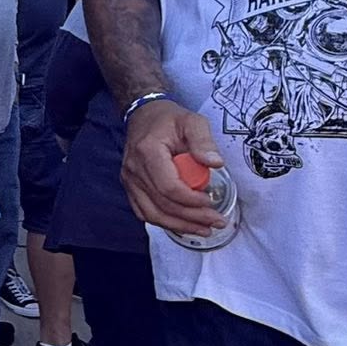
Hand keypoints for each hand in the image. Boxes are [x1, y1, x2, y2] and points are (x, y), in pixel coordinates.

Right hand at [121, 99, 223, 236]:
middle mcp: (134, 170)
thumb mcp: (192, 121)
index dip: (191, 200)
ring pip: (153, 214)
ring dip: (179, 225)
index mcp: (148, 152)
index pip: (168, 186)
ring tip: (203, 229)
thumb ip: (204, 142)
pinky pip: (145, 213)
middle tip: (216, 221)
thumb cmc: (169, 119)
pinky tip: (183, 225)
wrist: (143, 117)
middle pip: (162, 205)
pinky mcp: (131, 189)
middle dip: (191, 217)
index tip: (210, 201)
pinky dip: (165, 222)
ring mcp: (129, 182)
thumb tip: (215, 164)